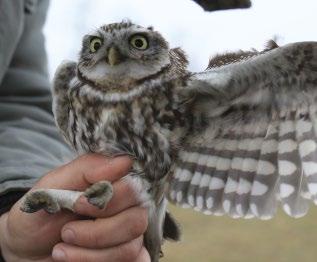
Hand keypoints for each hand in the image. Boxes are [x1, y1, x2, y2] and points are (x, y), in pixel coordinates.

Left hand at [0, 154, 149, 261]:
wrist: (27, 248)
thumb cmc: (41, 213)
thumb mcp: (52, 185)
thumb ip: (86, 169)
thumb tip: (124, 161)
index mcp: (114, 184)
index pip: (133, 187)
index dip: (109, 200)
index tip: (77, 204)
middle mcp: (128, 208)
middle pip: (137, 220)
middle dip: (97, 232)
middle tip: (66, 232)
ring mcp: (129, 235)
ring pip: (130, 247)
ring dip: (91, 254)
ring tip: (61, 249)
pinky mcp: (127, 257)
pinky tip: (76, 260)